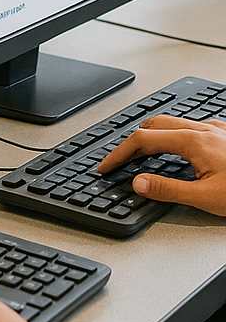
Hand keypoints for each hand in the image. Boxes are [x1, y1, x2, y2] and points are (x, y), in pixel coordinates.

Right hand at [96, 116, 225, 215]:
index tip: (106, 165)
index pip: (142, 140)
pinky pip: (191, 126)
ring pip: (173, 123)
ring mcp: (216, 130)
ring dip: (152, 135)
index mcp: (193, 141)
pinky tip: (180, 151)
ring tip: (143, 154)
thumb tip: (138, 182)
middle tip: (120, 159)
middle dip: (132, 140)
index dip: (119, 153)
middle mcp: (203, 130)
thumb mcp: (207, 198)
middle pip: (153, 125)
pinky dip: (174, 136)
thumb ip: (168, 189)